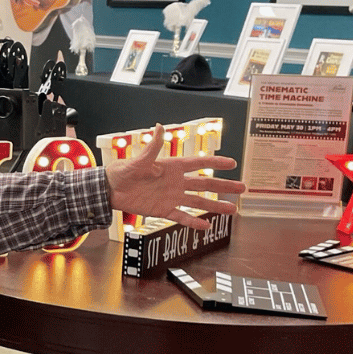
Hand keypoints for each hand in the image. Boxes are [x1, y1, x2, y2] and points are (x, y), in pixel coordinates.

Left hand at [105, 124, 244, 228]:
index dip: (215, 162)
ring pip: (198, 201)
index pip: (199, 163)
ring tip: (233, 210)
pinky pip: (182, 216)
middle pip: (205, 183)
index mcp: (172, 166)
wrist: (109, 190)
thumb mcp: (138, 160)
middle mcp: (176, 181)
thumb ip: (152, 147)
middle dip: (224, 185)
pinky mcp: (163, 210)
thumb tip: (158, 127)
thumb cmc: (122, 171)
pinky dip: (193, 221)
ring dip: (216, 206)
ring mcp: (171, 196)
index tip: (232, 163)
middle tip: (242, 188)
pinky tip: (206, 226)